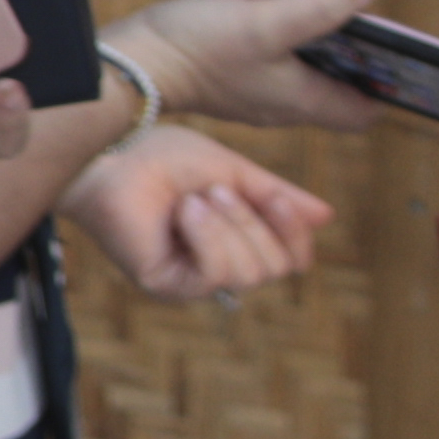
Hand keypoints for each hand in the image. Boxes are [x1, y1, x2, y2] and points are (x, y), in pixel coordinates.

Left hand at [66, 115, 335, 299]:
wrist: (112, 153)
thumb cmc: (161, 157)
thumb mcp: (234, 173)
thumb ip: (277, 196)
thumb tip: (326, 216)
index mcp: (234, 241)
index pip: (291, 260)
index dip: (296, 236)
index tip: (283, 202)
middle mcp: (214, 266)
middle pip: (275, 269)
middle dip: (254, 224)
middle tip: (215, 190)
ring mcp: (189, 280)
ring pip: (250, 274)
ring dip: (229, 227)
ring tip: (195, 199)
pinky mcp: (166, 285)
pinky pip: (215, 275)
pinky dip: (207, 237)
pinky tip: (184, 213)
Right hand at [119, 0, 393, 138]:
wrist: (126, 66)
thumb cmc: (195, 50)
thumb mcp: (264, 21)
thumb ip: (319, 5)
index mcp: (302, 101)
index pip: (362, 112)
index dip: (385, 89)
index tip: (398, 61)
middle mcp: (279, 106)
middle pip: (333, 93)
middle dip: (353, 64)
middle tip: (363, 28)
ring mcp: (249, 95)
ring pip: (300, 80)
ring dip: (315, 53)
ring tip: (318, 14)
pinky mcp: (222, 81)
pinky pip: (267, 70)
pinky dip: (279, 49)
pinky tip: (265, 20)